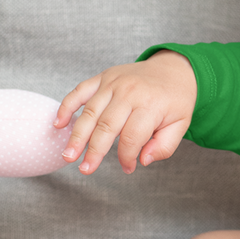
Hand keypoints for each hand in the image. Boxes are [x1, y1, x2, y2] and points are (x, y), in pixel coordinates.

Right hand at [55, 51, 197, 174]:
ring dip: (77, 135)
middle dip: (94, 151)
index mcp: (151, 105)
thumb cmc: (175, 101)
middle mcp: (130, 92)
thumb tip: (143, 161)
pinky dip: (67, 106)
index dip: (126, 157)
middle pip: (106, 126)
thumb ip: (165, 146)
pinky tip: (58, 124)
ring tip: (68, 155)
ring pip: (90, 112)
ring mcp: (114, 83)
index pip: (132, 137)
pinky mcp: (103, 77)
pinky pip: (80, 90)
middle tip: (85, 170)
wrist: (174, 69)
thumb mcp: (180, 124)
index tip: (127, 168)